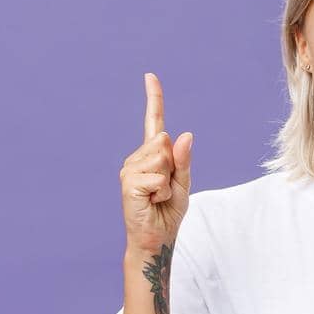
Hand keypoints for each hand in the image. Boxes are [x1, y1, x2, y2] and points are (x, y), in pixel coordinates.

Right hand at [120, 72, 194, 254]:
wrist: (156, 238)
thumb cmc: (168, 211)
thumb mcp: (183, 183)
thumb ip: (184, 159)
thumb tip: (185, 134)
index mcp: (152, 155)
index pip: (154, 121)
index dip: (153, 98)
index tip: (150, 75)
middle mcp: (137, 158)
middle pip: (165, 142)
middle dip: (173, 167)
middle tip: (165, 189)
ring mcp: (130, 169)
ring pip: (162, 159)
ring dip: (168, 182)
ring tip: (158, 196)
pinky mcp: (128, 183)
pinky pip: (157, 177)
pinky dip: (162, 192)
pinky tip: (152, 201)